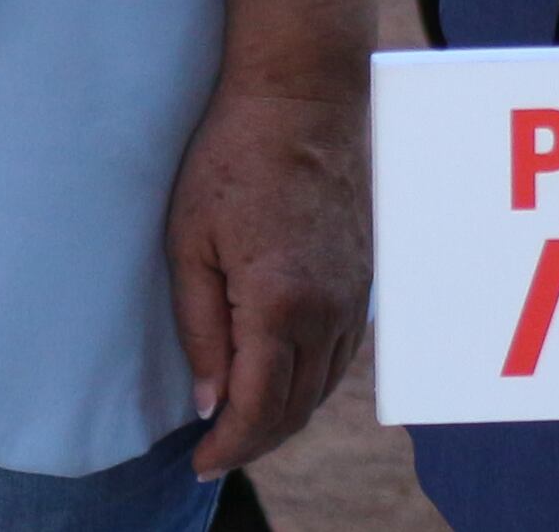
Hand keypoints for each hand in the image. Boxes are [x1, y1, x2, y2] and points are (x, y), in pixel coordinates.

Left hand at [169, 69, 367, 477]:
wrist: (304, 95)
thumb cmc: (233, 158)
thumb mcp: (190, 243)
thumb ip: (199, 330)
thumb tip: (209, 402)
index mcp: (280, 304)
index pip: (259, 408)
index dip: (228, 447)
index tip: (198, 463)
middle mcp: (330, 309)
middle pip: (296, 408)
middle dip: (254, 441)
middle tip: (214, 450)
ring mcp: (356, 294)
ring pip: (325, 386)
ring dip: (285, 415)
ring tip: (243, 422)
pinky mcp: (368, 277)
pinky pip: (343, 353)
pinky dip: (312, 381)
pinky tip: (284, 377)